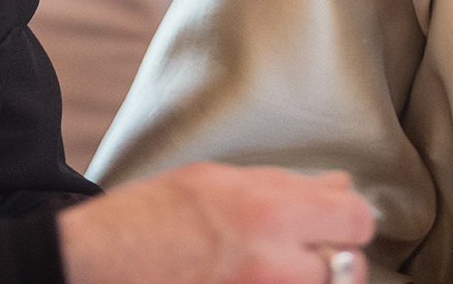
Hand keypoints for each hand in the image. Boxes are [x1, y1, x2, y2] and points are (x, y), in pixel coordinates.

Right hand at [59, 161, 374, 283]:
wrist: (97, 263)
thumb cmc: (149, 216)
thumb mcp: (216, 179)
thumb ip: (284, 185)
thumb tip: (337, 187)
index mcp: (267, 212)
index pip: (355, 219)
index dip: (349, 217)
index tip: (337, 220)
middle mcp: (271, 265)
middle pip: (347, 267)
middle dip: (333, 257)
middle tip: (307, 249)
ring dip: (310, 279)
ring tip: (279, 266)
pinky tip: (259, 278)